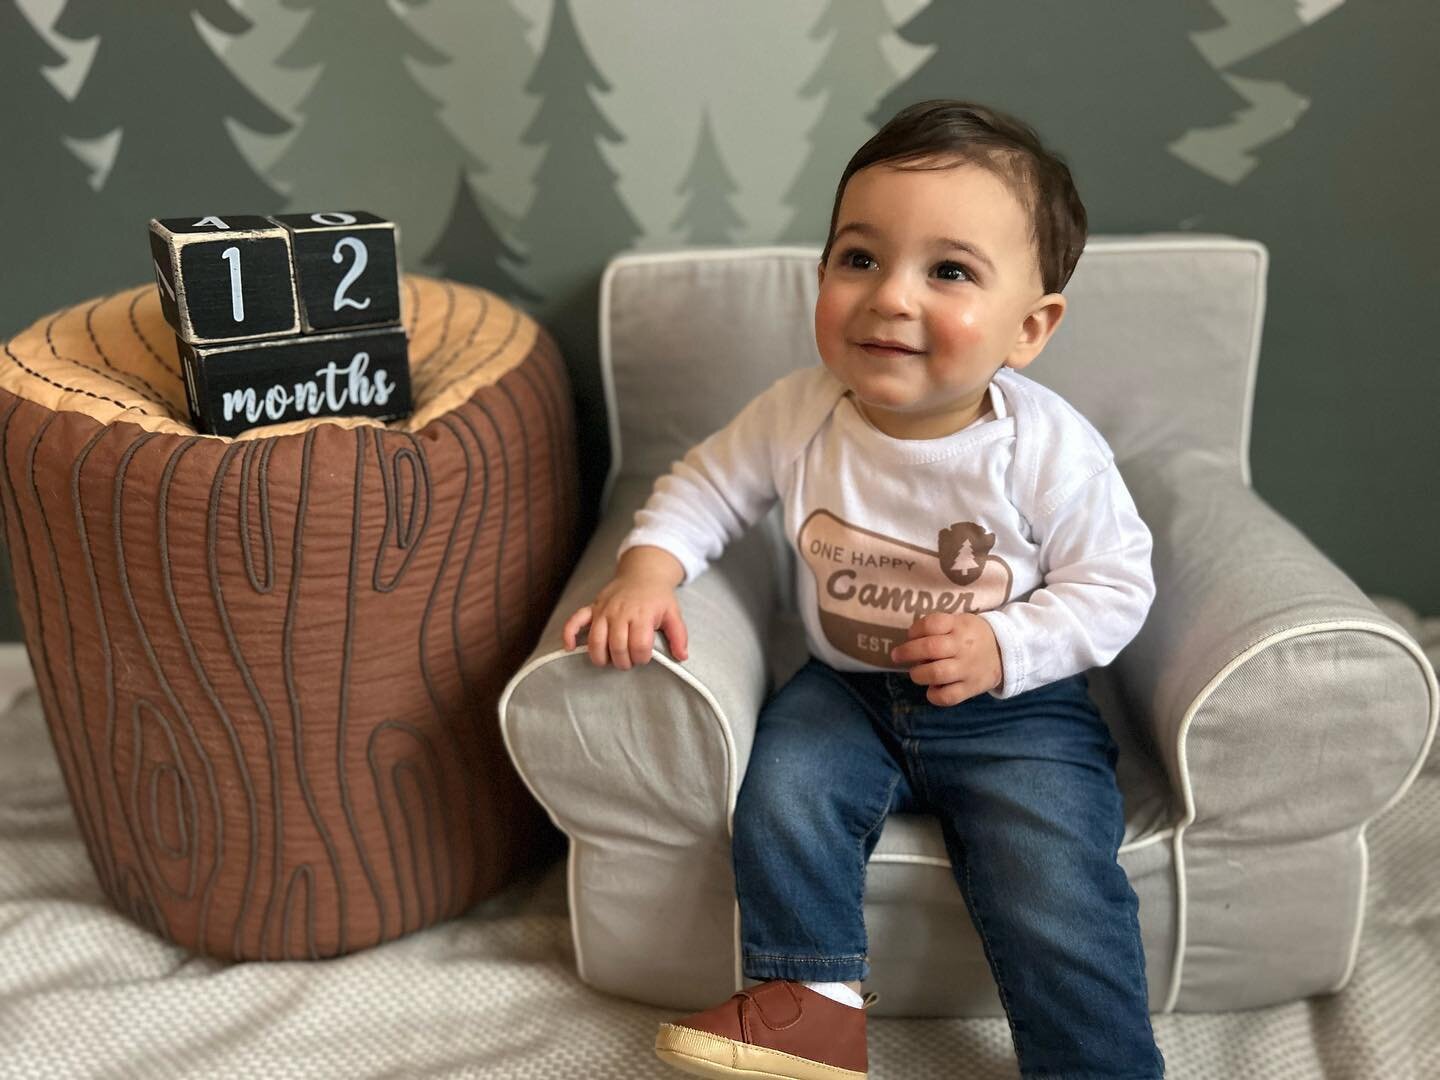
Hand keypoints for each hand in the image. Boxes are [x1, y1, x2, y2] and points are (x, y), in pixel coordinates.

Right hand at [561, 573, 689, 669]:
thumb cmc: (658, 597)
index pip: (639, 645)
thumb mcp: (673, 613)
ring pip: (596, 640)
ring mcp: (604, 610)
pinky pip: (575, 621)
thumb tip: (681, 657)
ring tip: (609, 660)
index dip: (642, 658)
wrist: (643, 574)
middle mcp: (620, 612)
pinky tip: (570, 648)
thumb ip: (678, 635)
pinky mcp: (592, 608)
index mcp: (642, 614)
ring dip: (601, 657)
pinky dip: (569, 634)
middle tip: (628, 661)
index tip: (645, 657)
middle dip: (623, 661)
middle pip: (617, 646)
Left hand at [889, 612, 1002, 705]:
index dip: (915, 630)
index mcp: (960, 626)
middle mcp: (963, 646)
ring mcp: (967, 668)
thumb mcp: (960, 622)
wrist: (1005, 652)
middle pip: (930, 648)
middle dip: (907, 652)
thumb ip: (938, 627)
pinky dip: (934, 695)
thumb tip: (909, 641)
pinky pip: (948, 696)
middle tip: (897, 656)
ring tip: (916, 673)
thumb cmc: (972, 636)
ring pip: (936, 673)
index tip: (909, 635)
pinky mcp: (971, 688)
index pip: (933, 623)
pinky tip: (932, 689)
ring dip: (919, 674)